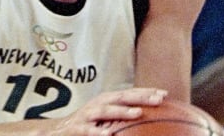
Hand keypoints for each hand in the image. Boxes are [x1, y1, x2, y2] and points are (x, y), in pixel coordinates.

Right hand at [49, 87, 167, 135]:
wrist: (57, 131)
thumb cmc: (88, 122)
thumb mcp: (105, 114)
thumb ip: (122, 112)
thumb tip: (146, 113)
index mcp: (107, 100)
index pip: (130, 93)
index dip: (147, 92)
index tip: (165, 94)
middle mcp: (99, 103)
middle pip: (122, 97)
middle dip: (141, 97)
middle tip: (158, 99)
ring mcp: (88, 115)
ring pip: (106, 111)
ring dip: (122, 111)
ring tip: (137, 113)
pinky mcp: (77, 128)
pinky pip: (89, 130)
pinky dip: (98, 132)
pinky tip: (108, 135)